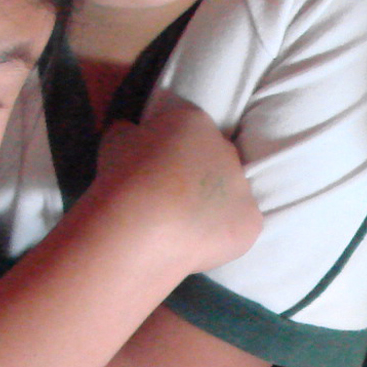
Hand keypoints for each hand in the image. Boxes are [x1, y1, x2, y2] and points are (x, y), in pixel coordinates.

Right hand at [87, 99, 260, 275]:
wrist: (143, 226)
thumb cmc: (123, 178)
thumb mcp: (115, 141)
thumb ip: (131, 134)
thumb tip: (134, 135)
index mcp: (195, 122)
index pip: (187, 129)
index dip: (169, 150)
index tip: (153, 169)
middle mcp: (227, 150)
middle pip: (214, 159)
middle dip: (196, 175)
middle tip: (168, 199)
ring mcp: (243, 188)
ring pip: (228, 195)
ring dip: (210, 206)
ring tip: (179, 228)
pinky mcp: (251, 223)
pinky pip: (236, 228)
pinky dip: (219, 236)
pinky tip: (193, 244)